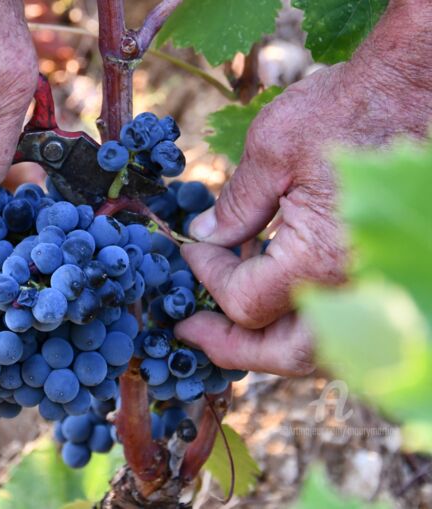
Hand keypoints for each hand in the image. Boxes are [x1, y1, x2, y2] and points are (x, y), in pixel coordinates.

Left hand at [174, 0, 431, 375]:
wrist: (415, 87)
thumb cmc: (347, 110)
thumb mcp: (272, 152)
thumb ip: (235, 206)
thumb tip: (204, 237)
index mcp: (321, 261)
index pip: (245, 302)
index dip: (208, 278)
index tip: (189, 250)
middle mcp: (354, 286)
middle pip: (285, 353)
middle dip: (232, 346)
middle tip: (191, 332)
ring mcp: (374, 283)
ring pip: (318, 348)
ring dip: (268, 343)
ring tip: (225, 322)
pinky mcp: (381, 270)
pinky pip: (340, 321)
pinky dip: (300, 323)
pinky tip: (272, 295)